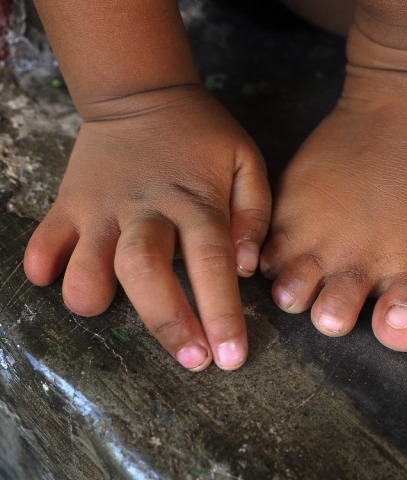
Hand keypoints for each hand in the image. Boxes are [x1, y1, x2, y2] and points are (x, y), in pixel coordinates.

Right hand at [24, 85, 270, 370]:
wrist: (143, 93)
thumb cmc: (202, 137)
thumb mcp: (246, 162)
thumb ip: (254, 213)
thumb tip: (244, 265)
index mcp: (196, 202)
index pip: (211, 263)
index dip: (221, 314)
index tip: (230, 358)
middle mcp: (147, 209)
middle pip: (147, 271)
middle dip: (167, 323)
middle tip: (190, 362)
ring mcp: (102, 207)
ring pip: (88, 262)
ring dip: (92, 294)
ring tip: (106, 310)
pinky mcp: (69, 202)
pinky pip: (46, 240)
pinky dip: (45, 264)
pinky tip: (53, 276)